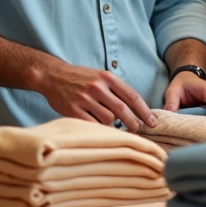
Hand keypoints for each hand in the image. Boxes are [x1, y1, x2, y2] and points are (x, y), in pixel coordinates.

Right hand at [36, 62, 156, 132]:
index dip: (145, 111)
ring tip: (111, 125)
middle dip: (134, 123)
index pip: (132, 96)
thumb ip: (116, 89)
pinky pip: (92, 124)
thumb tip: (136, 109)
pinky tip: (100, 127)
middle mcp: (97, 87)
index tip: (153, 122)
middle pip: (123, 110)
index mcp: (107, 77)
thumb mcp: (100, 76)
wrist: (52, 76)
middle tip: (139, 130)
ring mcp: (84, 99)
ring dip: (113, 125)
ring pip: (108, 119)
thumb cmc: (81, 78)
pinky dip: (99, 128)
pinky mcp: (73, 109)